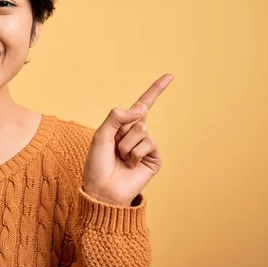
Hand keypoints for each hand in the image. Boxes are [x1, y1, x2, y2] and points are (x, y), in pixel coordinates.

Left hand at [82, 73, 173, 205]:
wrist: (102, 190)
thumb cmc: (98, 164)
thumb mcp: (100, 135)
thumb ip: (116, 117)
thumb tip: (140, 110)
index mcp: (124, 126)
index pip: (143, 105)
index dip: (156, 90)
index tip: (169, 76)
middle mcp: (138, 134)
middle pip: (138, 117)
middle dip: (122, 131)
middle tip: (115, 149)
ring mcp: (147, 146)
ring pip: (142, 130)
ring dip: (126, 145)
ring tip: (122, 158)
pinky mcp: (154, 159)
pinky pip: (148, 144)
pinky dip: (135, 153)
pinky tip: (131, 165)